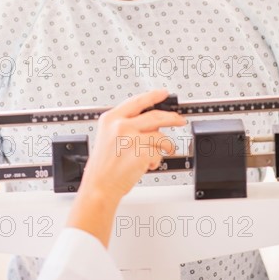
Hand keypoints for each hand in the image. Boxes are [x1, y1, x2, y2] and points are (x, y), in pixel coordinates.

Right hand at [79, 88, 186, 202]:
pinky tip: (148, 165)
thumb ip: (126, 124)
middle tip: (179, 120)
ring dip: (165, 146)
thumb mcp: (108, 136)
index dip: (153, 96)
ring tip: (161, 152)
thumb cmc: (104, 166)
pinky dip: (157, 160)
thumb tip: (150, 120)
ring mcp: (132, 138)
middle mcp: (120, 125)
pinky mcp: (142, 152)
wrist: (99, 186)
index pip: (137, 101)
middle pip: (155, 115)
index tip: (163, 93)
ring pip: (160, 136)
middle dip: (172, 118)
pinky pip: (159, 152)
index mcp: (111, 118)